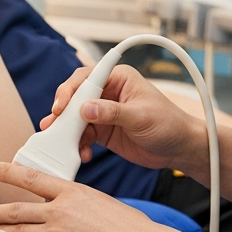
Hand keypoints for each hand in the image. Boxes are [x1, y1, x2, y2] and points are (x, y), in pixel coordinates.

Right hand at [45, 64, 206, 172]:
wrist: (179, 149)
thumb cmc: (169, 124)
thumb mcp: (141, 116)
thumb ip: (113, 112)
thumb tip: (86, 108)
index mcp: (119, 79)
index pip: (87, 78)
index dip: (70, 90)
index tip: (61, 106)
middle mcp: (108, 93)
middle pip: (76, 98)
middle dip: (63, 113)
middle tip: (52, 126)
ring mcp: (104, 113)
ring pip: (76, 118)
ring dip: (68, 132)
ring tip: (63, 144)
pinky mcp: (103, 131)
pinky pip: (83, 135)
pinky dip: (78, 144)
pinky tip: (82, 153)